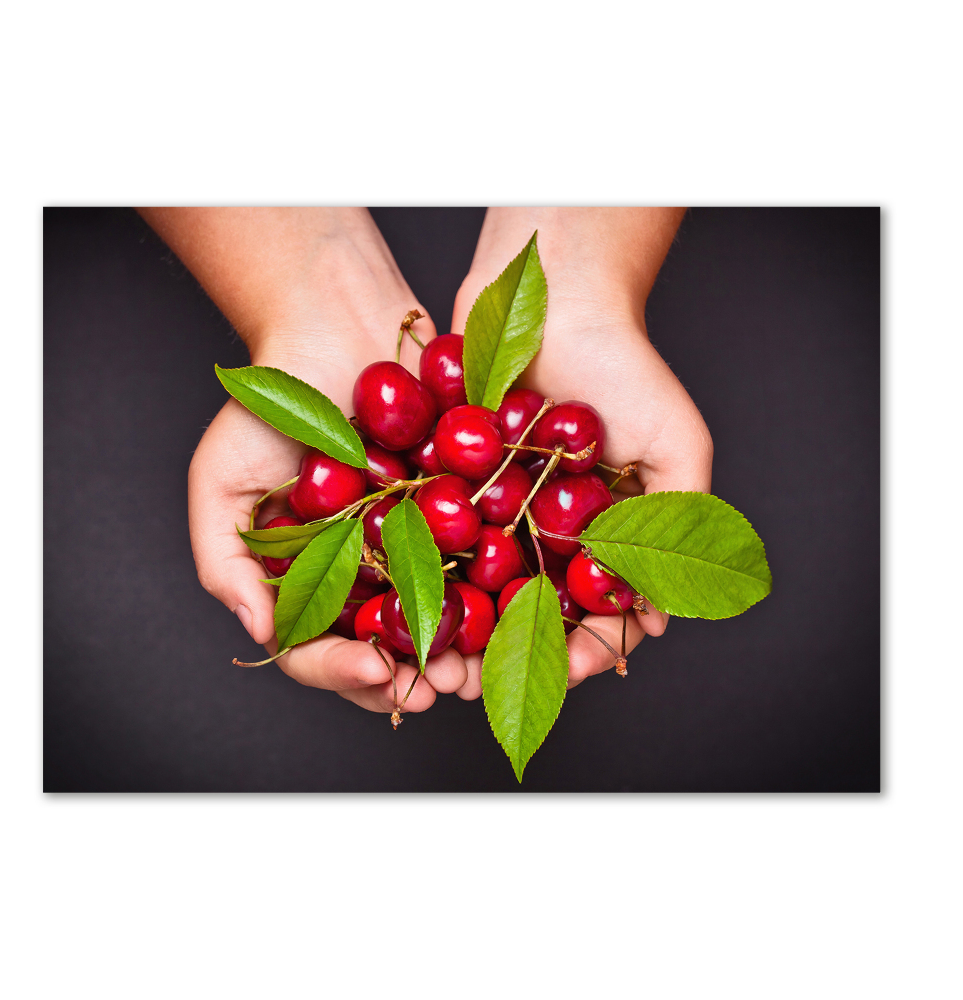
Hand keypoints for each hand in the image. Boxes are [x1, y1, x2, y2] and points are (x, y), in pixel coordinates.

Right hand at [139, 208, 466, 714]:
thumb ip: (225, 561)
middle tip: (441, 689)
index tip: (378, 673)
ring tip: (477, 668)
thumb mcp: (222, 480)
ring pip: (438, 620)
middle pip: (383, 649)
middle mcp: (361, 571)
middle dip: (413, 679)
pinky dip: (494, 591)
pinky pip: (480, 562)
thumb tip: (261, 632)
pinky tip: (511, 608)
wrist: (341, 325)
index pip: (316, 648)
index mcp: (305, 578)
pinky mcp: (462, 512)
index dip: (343, 672)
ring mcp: (414, 546)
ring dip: (460, 653)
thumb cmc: (273, 401)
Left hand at [450, 208, 712, 697]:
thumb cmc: (626, 366)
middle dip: (501, 657)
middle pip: (524, 614)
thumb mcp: (676, 446)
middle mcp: (544, 533)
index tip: (564, 670)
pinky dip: (414, 574)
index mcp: (600, 537)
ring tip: (428, 663)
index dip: (582, 649)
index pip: (593, 614)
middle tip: (474, 685)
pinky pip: (428, 540)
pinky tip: (396, 605)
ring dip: (450, 632)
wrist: (552, 296)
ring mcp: (493, 511)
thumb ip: (680, 525)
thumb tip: (660, 619)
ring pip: (469, 591)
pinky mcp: (445, 484)